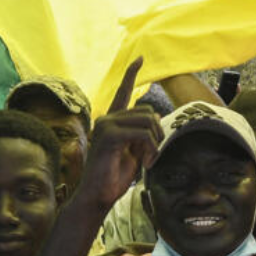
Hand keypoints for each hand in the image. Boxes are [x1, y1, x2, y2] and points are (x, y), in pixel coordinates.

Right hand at [76, 58, 161, 210]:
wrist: (98, 197)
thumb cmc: (114, 177)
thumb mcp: (133, 153)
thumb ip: (141, 135)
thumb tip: (154, 125)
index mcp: (112, 121)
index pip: (123, 91)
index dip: (132, 74)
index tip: (140, 57)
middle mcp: (107, 118)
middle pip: (147, 111)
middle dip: (157, 134)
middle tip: (152, 156)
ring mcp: (106, 125)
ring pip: (147, 121)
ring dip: (155, 143)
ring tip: (148, 160)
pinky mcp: (109, 136)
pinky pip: (143, 134)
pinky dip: (151, 149)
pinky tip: (145, 162)